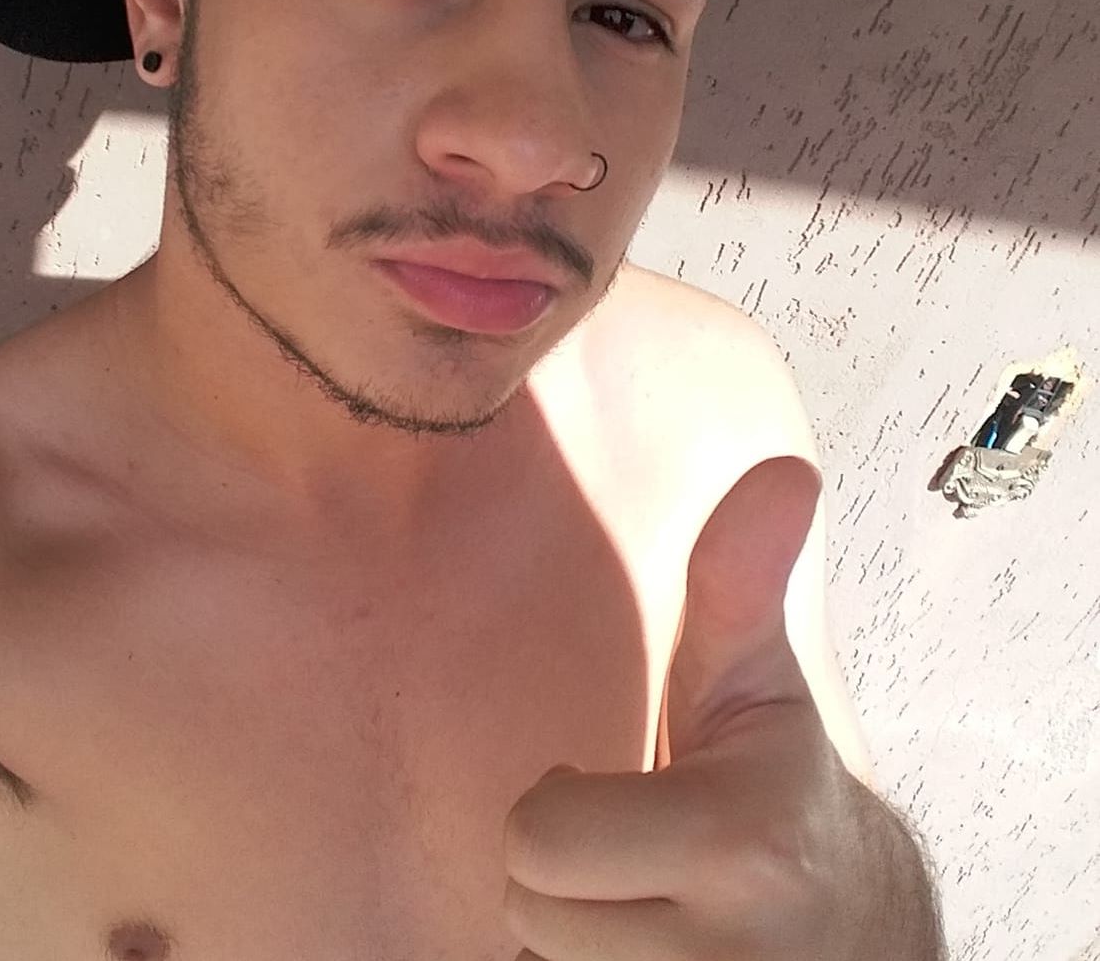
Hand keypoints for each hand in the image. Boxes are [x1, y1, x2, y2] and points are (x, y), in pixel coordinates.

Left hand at [503, 455, 866, 959]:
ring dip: (567, 933)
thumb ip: (741, 579)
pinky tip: (635, 946)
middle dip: (556, 875)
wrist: (858, 932)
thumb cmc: (780, 789)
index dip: (556, 806)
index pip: (537, 837)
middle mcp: (732, 957)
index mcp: (737, 841)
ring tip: (635, 902)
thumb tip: (784, 473)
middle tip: (620, 851)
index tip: (611, 787)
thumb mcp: (754, 681)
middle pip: (527, 908)